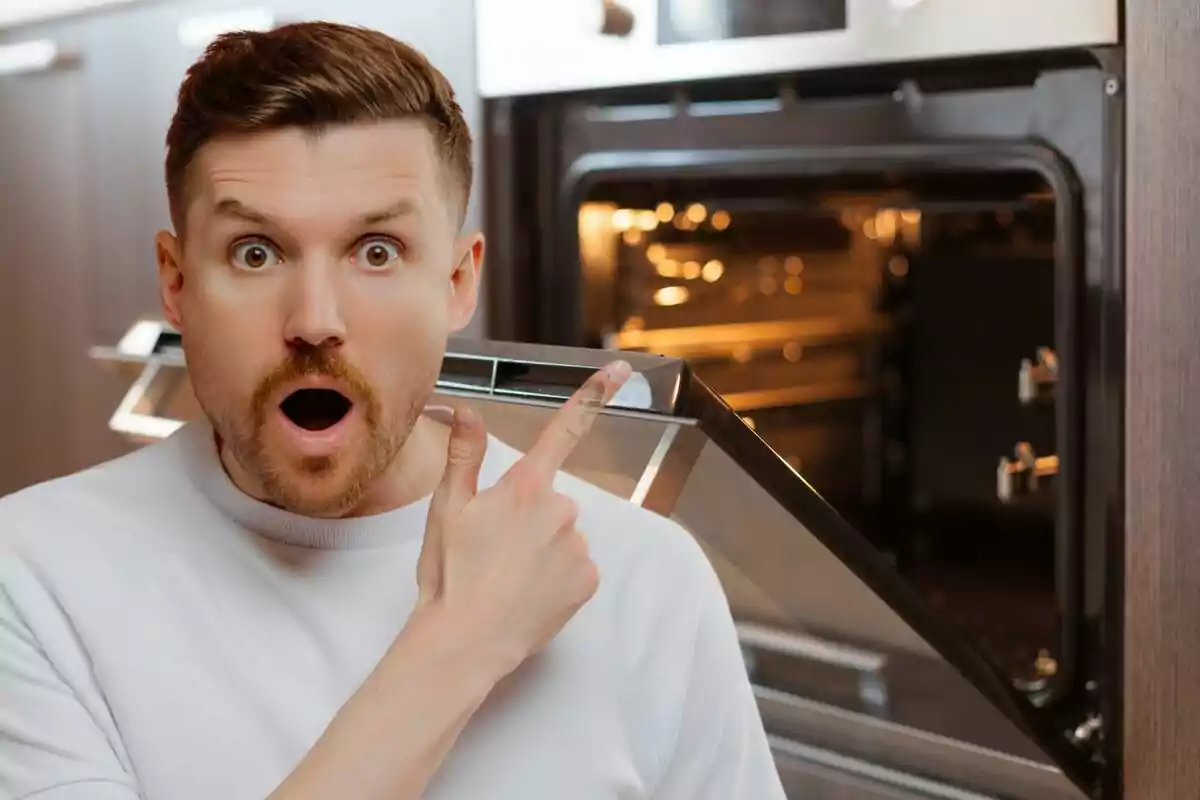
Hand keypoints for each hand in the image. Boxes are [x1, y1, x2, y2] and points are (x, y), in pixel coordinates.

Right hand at [416, 360, 632, 675]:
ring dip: (542, 550)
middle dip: (528, 517)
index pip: (565, 428)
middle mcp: (561, 508)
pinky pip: (576, 566)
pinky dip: (556, 577)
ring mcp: (579, 545)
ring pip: (563, 535)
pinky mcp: (589, 579)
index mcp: (526, 485)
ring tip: (506, 577)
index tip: (623, 368)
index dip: (596, 393)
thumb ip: (464, 454)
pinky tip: (528, 593)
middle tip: (493, 549)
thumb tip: (467, 408)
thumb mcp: (447, 508)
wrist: (466, 641)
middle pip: (550, 500)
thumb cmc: (450, 573)